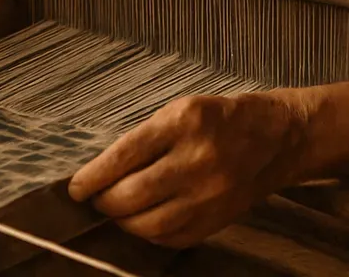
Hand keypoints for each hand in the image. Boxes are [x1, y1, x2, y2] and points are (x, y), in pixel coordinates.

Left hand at [67, 92, 307, 247]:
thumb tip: (100, 174)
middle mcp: (198, 160)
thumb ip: (143, 140)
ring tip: (117, 210)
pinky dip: (149, 233)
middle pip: (133, 195)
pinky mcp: (218, 220)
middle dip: (105, 201)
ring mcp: (210, 194)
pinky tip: (144, 220)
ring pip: (150, 224)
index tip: (75, 189)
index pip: (125, 155)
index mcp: (183, 123)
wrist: (274, 139)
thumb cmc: (217, 119)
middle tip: (95, 199)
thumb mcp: (178, 110)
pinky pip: (172, 238)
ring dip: (124, 221)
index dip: (93, 176)